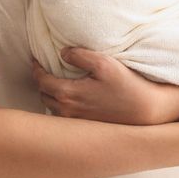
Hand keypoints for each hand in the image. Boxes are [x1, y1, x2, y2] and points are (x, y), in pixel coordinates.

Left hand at [32, 48, 165, 124]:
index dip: (36, 68)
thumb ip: (79, 55)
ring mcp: (76, 121)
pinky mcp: (85, 125)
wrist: (144, 110)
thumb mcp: (103, 63)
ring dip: (49, 93)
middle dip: (40, 81)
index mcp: (68, 94)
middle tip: (42, 68)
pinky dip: (59, 103)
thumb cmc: (125, 84)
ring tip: (54, 80)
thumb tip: (62, 53)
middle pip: (43, 95)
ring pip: (52, 107)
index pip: (42, 81)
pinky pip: (63, 114)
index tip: (35, 58)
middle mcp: (67, 111)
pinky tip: (69, 94)